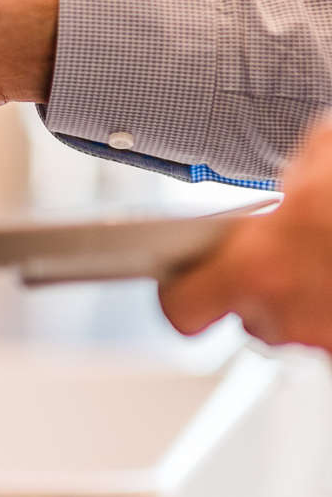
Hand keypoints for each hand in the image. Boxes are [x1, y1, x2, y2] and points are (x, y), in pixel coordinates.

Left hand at [160, 117, 331, 350]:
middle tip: (285, 256)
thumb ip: (292, 175)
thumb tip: (295, 172)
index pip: (181, 310)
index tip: (182, 282)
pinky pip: (330, 334)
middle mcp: (283, 313)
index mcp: (256, 266)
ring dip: (304, 300)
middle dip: (259, 288)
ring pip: (294, 326)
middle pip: (245, 316)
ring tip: (327, 260)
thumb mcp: (325, 159)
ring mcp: (323, 337)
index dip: (180, 297)